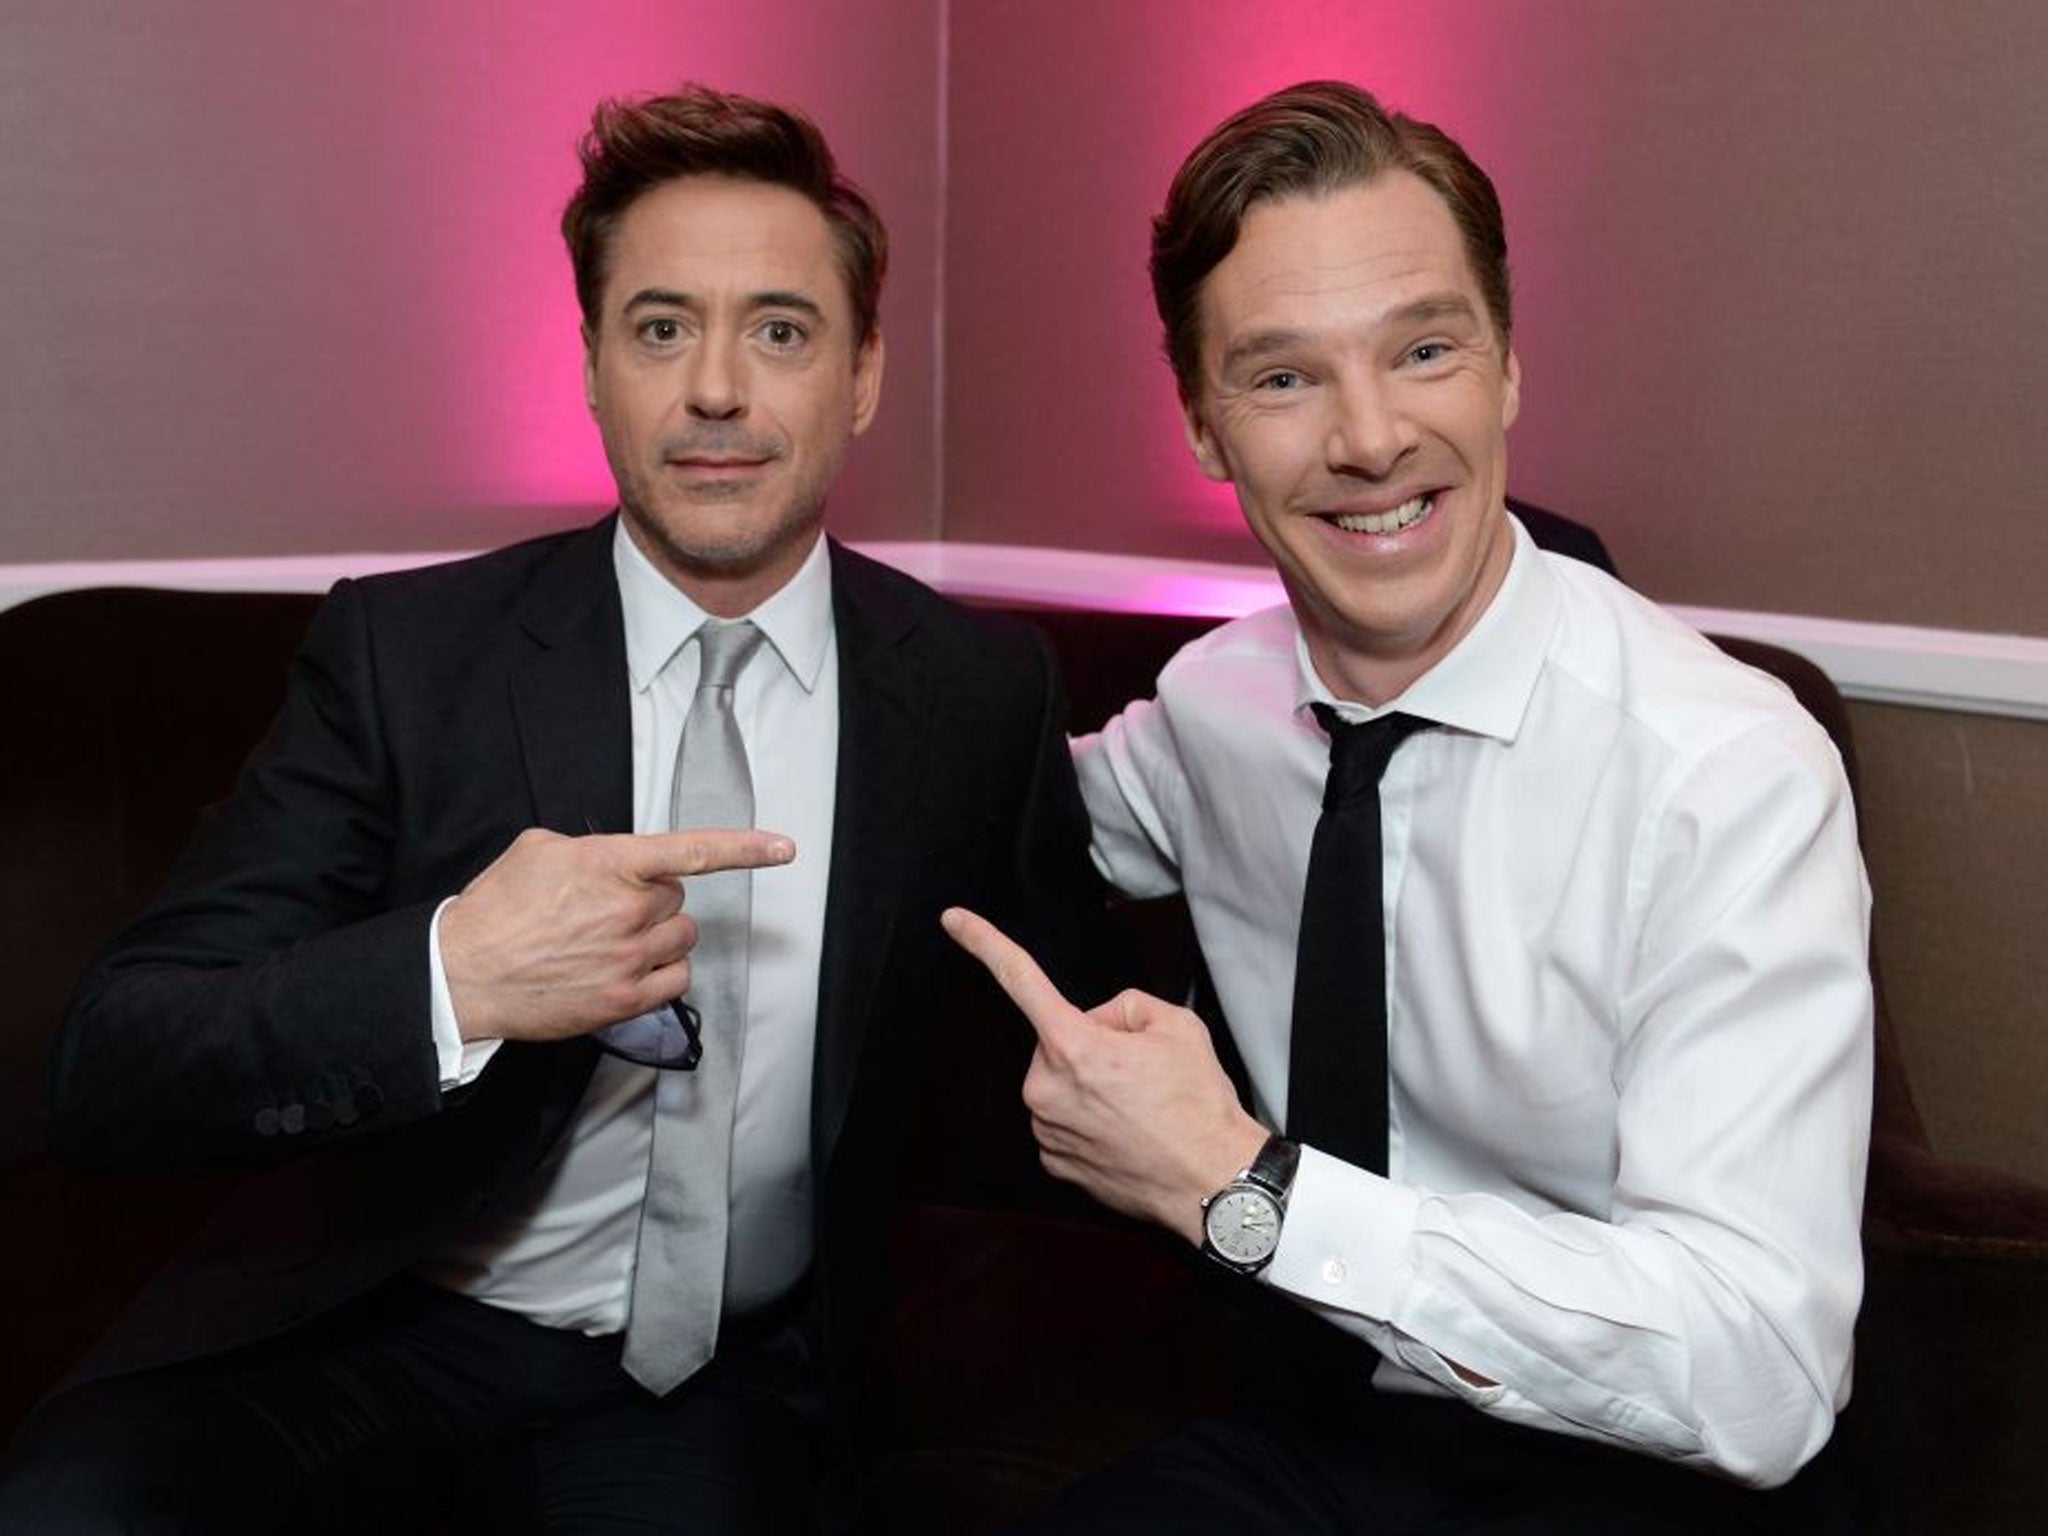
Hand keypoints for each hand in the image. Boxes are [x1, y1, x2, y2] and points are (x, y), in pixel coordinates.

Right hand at [441, 827, 793, 1043]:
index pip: (691, 851)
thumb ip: (591, 848)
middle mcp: (626, 910)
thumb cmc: (496, 911)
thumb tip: (615, 860)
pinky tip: (629, 968)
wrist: (464, 973)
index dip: (744, 848)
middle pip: (678, 899)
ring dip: (659, 936)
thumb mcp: (538, 851)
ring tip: (612, 940)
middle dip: (652, 900)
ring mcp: (629, 957)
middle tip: (609, 909)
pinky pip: (676, 979)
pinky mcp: (624, 999)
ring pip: (682, 938)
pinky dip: (662, 972)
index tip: (783, 847)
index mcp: (609, 864)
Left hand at [941, 906, 1267, 1243]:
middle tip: (1137, 1070)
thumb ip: (1124, 1007)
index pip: (1018, 978)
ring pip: (1060, 1082)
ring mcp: (1047, 1129)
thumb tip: (1101, 1023)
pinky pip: (1063, 1121)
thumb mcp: (1176, 1025)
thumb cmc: (1198, 1106)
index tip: (953, 921)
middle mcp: (1047, 1088)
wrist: (1213, 1180)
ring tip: (1138, 1105)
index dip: (983, 942)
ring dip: (1089, 1085)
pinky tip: (1125, 1130)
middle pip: (1057, 1041)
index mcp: (1073, 1045)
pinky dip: (1088, 1119)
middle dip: (1088, 1044)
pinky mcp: (1054, 1162)